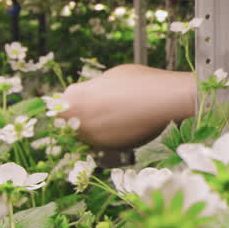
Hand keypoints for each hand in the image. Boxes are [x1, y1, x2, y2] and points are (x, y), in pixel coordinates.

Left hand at [61, 65, 196, 148]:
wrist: (167, 101)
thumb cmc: (140, 82)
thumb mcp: (110, 77)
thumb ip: (94, 88)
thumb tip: (92, 95)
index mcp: (74, 99)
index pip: (61, 106)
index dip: (74, 103)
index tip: (83, 101)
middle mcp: (79, 123)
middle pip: (72, 123)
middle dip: (83, 117)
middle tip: (101, 110)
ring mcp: (95, 139)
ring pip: (89, 135)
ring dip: (97, 128)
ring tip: (117, 117)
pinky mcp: (111, 150)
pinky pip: (105, 144)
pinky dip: (112, 137)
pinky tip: (127, 125)